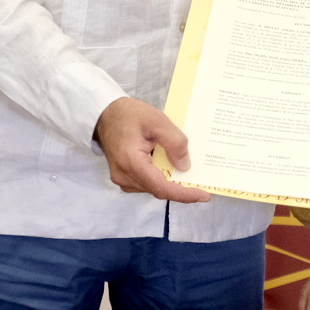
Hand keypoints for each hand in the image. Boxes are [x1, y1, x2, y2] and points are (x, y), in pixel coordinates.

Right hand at [94, 97, 210, 203]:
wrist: (105, 113)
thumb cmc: (130, 114)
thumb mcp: (158, 121)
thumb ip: (174, 142)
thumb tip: (185, 166)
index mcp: (131, 162)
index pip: (161, 187)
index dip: (184, 194)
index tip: (204, 195)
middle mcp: (124, 176)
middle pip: (158, 189)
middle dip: (181, 188)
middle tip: (203, 184)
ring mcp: (122, 178)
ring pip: (153, 187)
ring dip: (171, 182)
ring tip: (190, 175)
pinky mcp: (123, 176)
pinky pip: (146, 182)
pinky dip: (161, 177)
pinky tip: (172, 168)